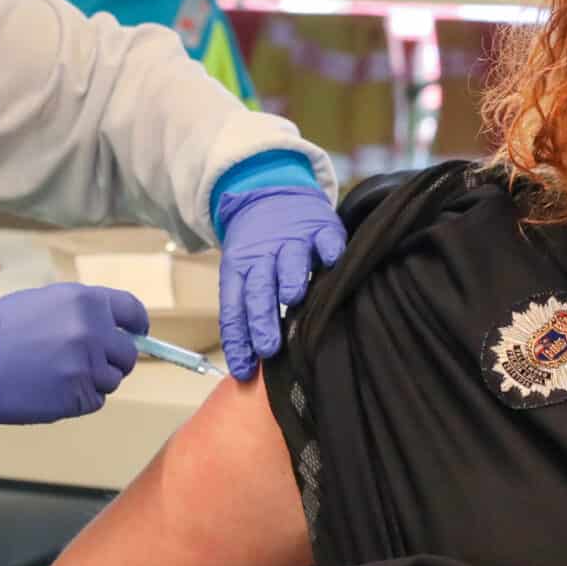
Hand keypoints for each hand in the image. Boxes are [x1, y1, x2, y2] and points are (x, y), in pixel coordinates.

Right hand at [0, 283, 147, 428]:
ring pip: (112, 379)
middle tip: (83, 362)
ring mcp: (87, 366)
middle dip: (111, 359)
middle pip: (128, 353)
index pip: (132, 312)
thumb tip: (109, 328)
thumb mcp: (44, 302)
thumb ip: (81, 312)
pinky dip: (79, 399)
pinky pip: (95, 401)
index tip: (136, 334)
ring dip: (93, 380)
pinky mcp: (77, 397)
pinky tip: (51, 390)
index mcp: (86, 301)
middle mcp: (93, 331)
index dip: (136, 326)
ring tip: (57, 375)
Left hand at [215, 185, 346, 379]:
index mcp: (240, 270)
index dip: (237, 338)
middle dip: (261, 317)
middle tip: (268, 347)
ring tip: (292, 297)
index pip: (233, 308)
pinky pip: (326, 238)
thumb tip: (249, 369)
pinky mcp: (320, 228)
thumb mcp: (245, 275)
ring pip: (289, 261)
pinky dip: (329, 248)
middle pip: (259, 288)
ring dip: (290, 278)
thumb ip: (247, 315)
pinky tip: (333, 261)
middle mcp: (264, 256)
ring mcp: (293, 240)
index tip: (244, 369)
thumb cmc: (261, 250)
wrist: (271, 195)